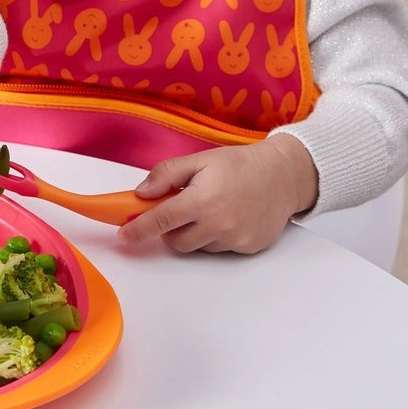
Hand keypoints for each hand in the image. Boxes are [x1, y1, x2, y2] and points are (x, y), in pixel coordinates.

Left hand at [116, 135, 317, 253]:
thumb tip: (142, 193)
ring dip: (194, 232)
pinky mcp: (248, 248)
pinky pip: (220, 249)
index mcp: (203, 200)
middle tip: (179, 208)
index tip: (123, 237)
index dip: (139, 229)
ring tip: (210, 207)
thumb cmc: (241, 164)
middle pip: (177, 242)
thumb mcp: (200, 160)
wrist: (284, 175)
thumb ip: (167, 174)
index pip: (161, 220)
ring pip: (198, 246)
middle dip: (170, 229)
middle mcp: (219, 225)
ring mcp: (235, 240)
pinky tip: (228, 216)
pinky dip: (215, 236)